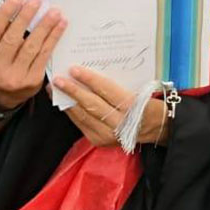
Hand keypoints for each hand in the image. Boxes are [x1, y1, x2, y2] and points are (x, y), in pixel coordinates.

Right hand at [0, 0, 65, 110]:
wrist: (1, 98)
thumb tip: (20, 7)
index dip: (5, 13)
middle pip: (12, 39)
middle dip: (26, 17)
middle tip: (36, 1)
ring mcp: (15, 77)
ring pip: (31, 46)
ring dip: (45, 26)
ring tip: (54, 11)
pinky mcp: (32, 81)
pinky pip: (44, 55)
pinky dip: (53, 37)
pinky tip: (60, 25)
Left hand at [54, 67, 172, 147]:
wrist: (155, 128)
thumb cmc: (148, 102)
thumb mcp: (141, 89)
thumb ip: (119, 83)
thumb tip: (94, 68)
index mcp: (131, 107)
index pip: (106, 91)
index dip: (89, 80)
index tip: (74, 69)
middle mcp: (118, 124)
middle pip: (91, 104)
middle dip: (72, 91)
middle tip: (58, 79)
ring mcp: (107, 135)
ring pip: (83, 116)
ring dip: (67, 101)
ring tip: (54, 89)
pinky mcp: (99, 141)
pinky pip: (81, 124)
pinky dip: (72, 112)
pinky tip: (64, 102)